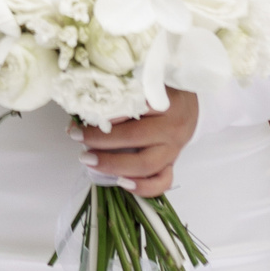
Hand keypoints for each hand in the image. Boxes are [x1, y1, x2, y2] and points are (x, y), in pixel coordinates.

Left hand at [79, 88, 198, 196]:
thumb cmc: (163, 91)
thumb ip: (120, 95)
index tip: (82, 117)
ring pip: (145, 164)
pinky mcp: (174, 163)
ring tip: (88, 160)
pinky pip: (162, 181)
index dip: (106, 114)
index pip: (133, 108)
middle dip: (100, 140)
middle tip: (77, 137)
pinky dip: (142, 187)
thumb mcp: (145, 83)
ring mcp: (174, 148)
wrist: (192, 104)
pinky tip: (122, 183)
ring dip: (113, 165)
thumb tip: (81, 111)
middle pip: (134, 137)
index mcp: (164, 102)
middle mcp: (171, 126)